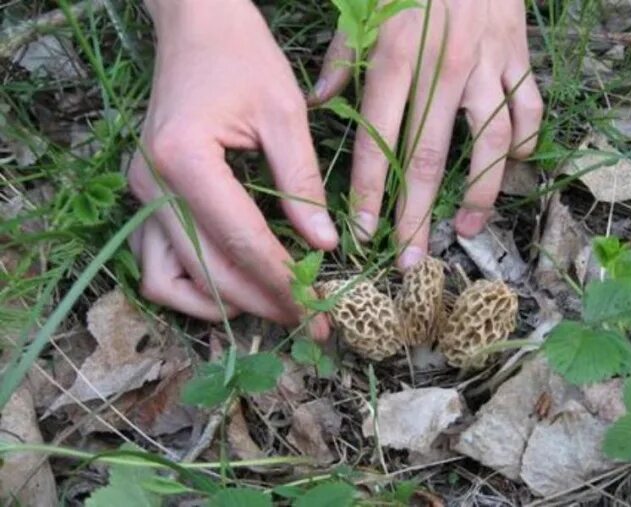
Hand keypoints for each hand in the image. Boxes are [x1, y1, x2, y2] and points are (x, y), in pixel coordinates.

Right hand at [129, 0, 336, 338]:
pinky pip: (159, 260)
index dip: (284, 281)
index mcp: (184, 160)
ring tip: (273, 308)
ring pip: (168, 280)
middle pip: (207, 271)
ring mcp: (141, 192)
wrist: (196, 24)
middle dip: (262, 303)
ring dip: (221, 303)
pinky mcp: (146, 194)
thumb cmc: (242, 55)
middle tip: (310, 320)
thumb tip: (325, 244)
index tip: (321, 310)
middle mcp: (150, 184)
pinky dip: (194, 284)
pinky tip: (234, 286)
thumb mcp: (285, 112)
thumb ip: (303, 182)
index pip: (241, 241)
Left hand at [312, 0, 542, 268]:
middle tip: (410, 261)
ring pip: (489, 143)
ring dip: (479, 194)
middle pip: (431, 156)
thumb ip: (342, 57)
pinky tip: (514, 169)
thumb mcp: (362, 4)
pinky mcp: (518, 57)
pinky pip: (528, 109)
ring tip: (465, 231)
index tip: (365, 235)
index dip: (372, 192)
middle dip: (418, 215)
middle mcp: (444, 68)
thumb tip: (319, 105)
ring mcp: (487, 64)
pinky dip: (525, 142)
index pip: (380, 139)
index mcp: (398, 56)